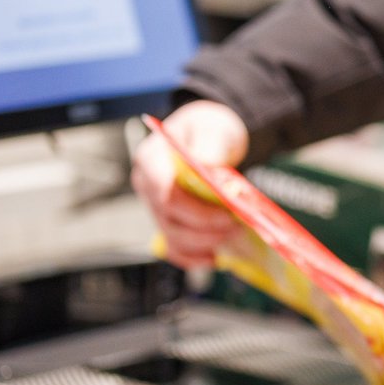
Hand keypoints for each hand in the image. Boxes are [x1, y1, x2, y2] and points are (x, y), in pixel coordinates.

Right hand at [130, 100, 250, 268]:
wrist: (209, 138)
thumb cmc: (208, 130)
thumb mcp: (213, 127)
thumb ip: (211, 143)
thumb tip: (208, 162)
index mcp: (152, 159)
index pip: (164, 191)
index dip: (195, 209)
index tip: (227, 212)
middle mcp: (147, 185)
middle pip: (169, 218)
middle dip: (205, 228)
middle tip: (236, 226)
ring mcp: (155, 205)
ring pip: (171, 237)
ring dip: (203, 243)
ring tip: (231, 236)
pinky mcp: (167, 220)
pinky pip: (173, 246)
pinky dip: (192, 257)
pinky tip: (213, 257)